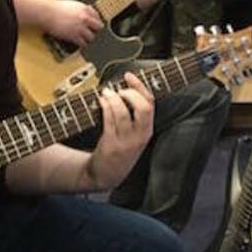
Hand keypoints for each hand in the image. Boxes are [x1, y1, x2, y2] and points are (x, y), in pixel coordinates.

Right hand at [46, 0, 103, 46]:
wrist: (47, 13)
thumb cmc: (55, 8)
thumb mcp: (72, 4)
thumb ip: (82, 8)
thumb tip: (87, 10)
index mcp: (85, 9)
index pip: (98, 17)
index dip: (96, 22)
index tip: (94, 25)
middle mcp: (84, 18)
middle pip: (98, 28)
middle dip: (95, 30)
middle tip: (92, 32)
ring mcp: (80, 28)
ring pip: (92, 37)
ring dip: (89, 38)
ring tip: (85, 39)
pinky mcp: (74, 36)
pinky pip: (83, 43)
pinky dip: (82, 44)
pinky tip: (80, 43)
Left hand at [80, 73, 154, 190]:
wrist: (106, 175)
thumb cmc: (118, 150)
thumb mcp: (133, 135)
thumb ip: (133, 116)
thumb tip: (124, 89)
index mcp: (146, 130)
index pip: (150, 104)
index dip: (140, 87)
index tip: (129, 76)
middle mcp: (140, 135)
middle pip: (144, 107)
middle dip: (131, 93)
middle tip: (119, 89)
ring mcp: (126, 141)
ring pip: (124, 112)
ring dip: (114, 98)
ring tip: (106, 93)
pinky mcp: (112, 145)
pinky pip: (110, 120)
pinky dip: (106, 106)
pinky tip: (101, 101)